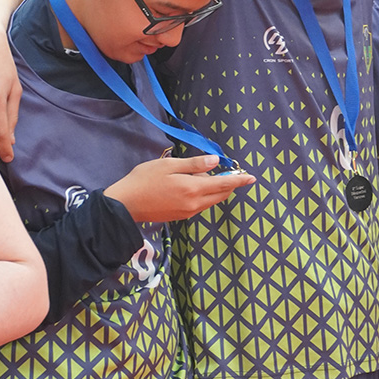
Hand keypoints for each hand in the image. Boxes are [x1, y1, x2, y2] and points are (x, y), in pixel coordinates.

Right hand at [105, 154, 255, 221]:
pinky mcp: (182, 216)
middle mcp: (195, 203)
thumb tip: (215, 162)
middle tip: (233, 172)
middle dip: (230, 184)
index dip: (239, 179)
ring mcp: (188, 212)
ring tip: (211, 176)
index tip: (252, 177)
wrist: (127, 205)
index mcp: (193, 188)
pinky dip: (206, 195)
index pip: (224, 183)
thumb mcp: (170, 165)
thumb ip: (195, 164)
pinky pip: (201, 205)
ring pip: (212, 200)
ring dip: (217, 189)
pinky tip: (196, 185)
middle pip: (221, 194)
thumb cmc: (145, 180)